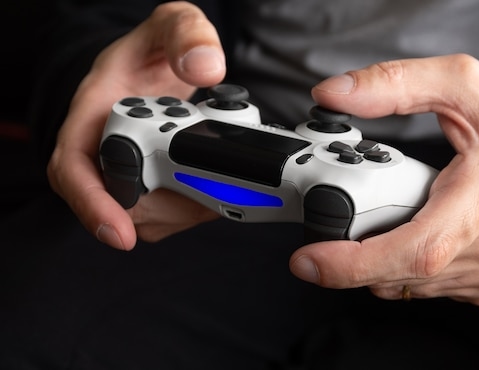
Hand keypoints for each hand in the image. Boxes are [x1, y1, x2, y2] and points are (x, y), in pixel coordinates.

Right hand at [47, 2, 224, 249]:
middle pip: (115, 204)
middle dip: (165, 207)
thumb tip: (205, 68)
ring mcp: (125, 168)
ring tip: (216, 182)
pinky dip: (195, 208)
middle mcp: (102, 146)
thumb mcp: (174, 24)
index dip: (93, 204)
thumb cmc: (159, 46)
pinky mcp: (148, 183)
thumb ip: (188, 35)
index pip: (74, 167)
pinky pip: (165, 214)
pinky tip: (216, 185)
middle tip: (208, 189)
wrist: (165, 59)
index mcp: (94, 109)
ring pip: (144, 217)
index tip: (120, 234)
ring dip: (185, 210)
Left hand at [289, 54, 478, 305]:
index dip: (356, 263)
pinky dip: (402, 269)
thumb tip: (337, 95)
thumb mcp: (465, 87)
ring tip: (385, 217)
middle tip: (339, 218)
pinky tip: (408, 235)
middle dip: (352, 254)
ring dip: (376, 260)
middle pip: (401, 274)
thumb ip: (397, 84)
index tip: (311, 260)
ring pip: (409, 287)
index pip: (415, 250)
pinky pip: (428, 290)